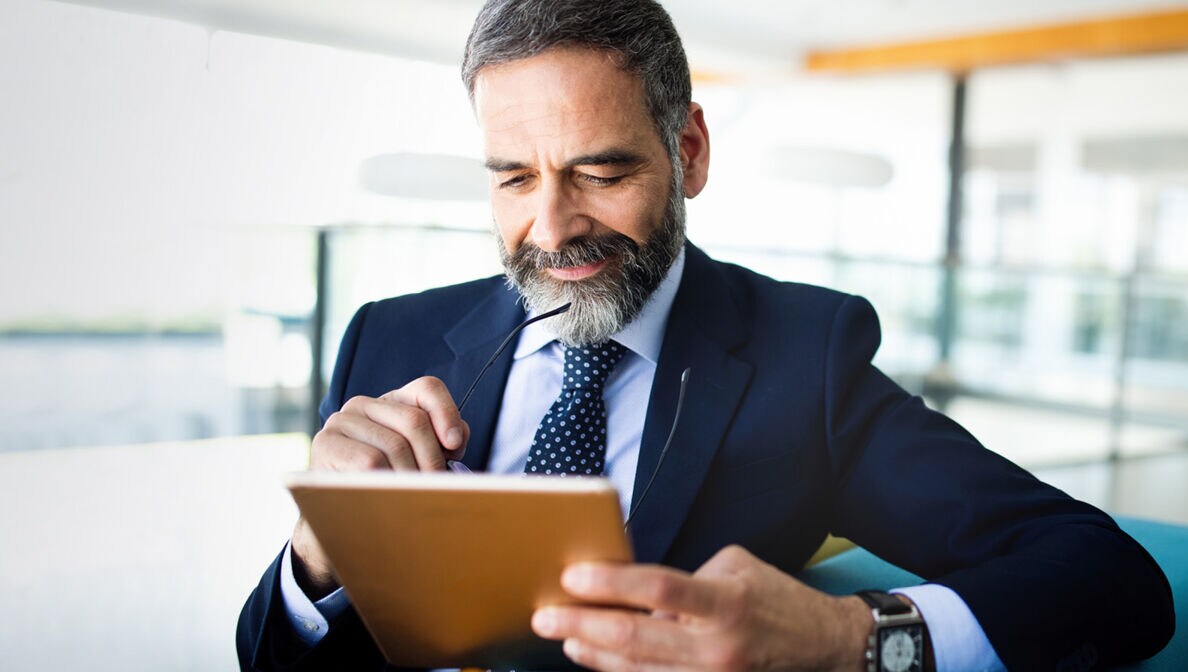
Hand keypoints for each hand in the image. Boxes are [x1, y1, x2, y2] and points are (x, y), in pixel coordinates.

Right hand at [291, 376, 469, 596]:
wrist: (335, 510)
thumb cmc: (385, 483)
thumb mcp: (417, 458)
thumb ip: (441, 442)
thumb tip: (456, 439)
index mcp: (392, 402)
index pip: (428, 389)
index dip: (447, 414)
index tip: (455, 446)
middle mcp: (364, 404)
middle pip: (415, 420)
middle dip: (432, 458)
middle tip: (436, 487)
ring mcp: (341, 421)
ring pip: (395, 445)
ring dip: (411, 477)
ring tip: (415, 498)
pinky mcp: (326, 444)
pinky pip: (370, 462)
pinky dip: (388, 482)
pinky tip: (391, 497)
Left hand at [532, 545, 870, 671]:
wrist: (823, 647)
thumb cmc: (774, 598)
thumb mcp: (734, 568)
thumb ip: (685, 579)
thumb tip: (634, 593)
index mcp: (725, 603)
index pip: (658, 590)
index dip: (611, 583)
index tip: (572, 577)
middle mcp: (716, 648)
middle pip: (635, 640)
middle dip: (582, 627)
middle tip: (544, 616)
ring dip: (594, 657)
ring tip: (565, 638)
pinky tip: (596, 662)